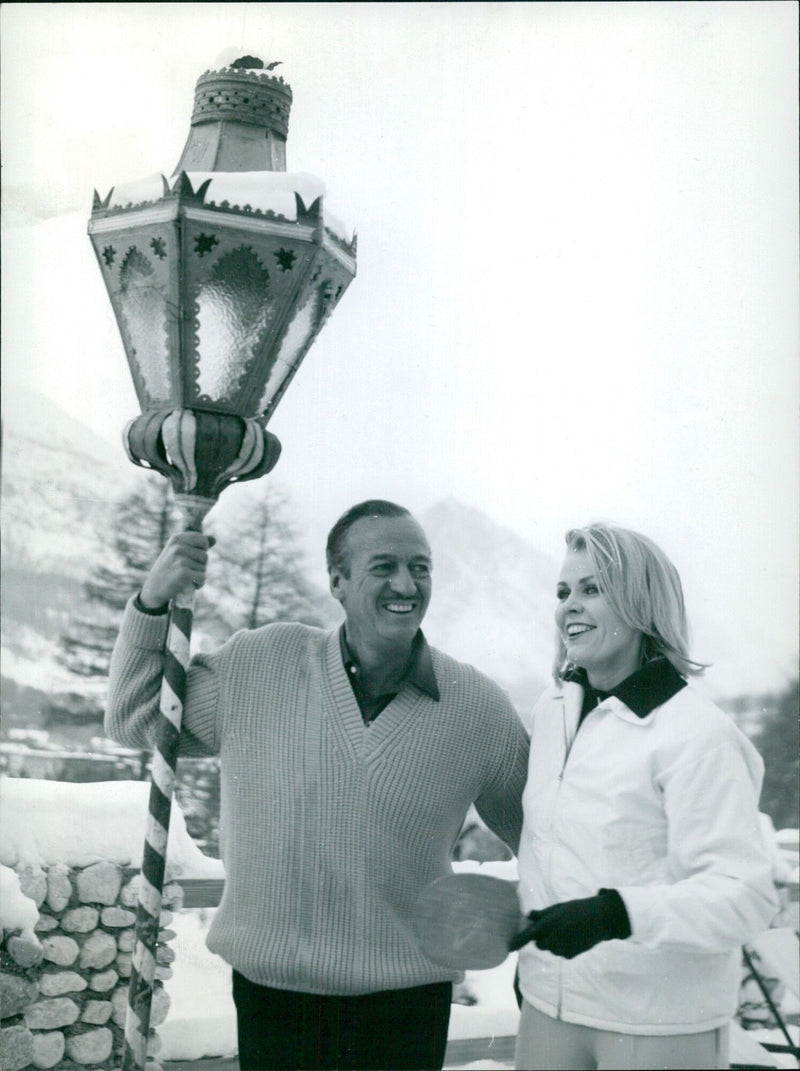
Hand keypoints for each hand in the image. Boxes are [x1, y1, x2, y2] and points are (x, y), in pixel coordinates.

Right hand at [139, 532, 215, 608]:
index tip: (191, 557)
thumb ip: (196, 545)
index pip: (203, 539)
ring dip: (198, 575)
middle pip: (205, 556)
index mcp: (176, 538)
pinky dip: (198, 584)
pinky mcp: (184, 573)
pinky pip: (202, 578)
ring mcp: (180, 560)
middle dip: (200, 565)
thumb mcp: (178, 552)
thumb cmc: (169, 569)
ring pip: (204, 568)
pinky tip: (187, 584)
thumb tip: (214, 539)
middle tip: (185, 570)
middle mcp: (178, 547)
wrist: (154, 589)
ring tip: (184, 577)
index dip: (202, 550)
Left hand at [508, 890, 630, 958]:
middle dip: (542, 938)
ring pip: (551, 949)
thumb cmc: (577, 909)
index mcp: (547, 925)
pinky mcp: (570, 956)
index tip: (508, 947)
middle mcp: (552, 939)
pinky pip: (561, 953)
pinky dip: (564, 947)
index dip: (517, 941)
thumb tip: (529, 916)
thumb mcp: (558, 907)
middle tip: (552, 927)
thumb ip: (542, 914)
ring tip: (566, 930)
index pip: (528, 936)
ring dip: (554, 942)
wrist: (600, 919)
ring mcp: (561, 949)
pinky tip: (573, 937)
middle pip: (539, 944)